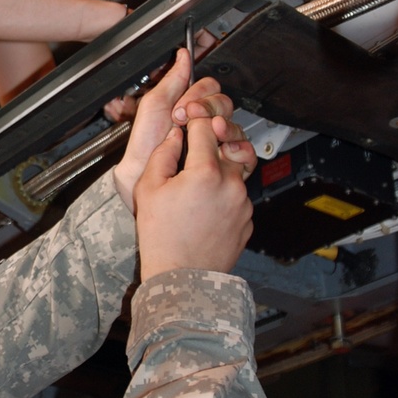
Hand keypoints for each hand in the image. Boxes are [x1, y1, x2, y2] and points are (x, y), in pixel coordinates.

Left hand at [111, 48, 255, 211]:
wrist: (145, 186)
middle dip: (209, 108)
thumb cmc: (143, 153)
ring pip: (236, 125)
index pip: (208, 89)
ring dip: (225, 127)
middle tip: (191, 119)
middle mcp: (203, 126)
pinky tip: (226, 150)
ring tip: (210, 135)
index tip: (184, 106)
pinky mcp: (226, 166)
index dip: (198, 93)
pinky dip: (240, 148)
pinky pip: (245, 152)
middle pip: (224, 104)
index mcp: (187, 109)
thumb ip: (170, 81)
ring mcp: (215, 145)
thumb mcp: (152, 110)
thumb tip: (182, 55)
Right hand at [135, 116, 254, 280]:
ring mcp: (244, 203)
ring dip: (219, 171)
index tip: (188, 120)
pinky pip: (239, 196)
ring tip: (197, 187)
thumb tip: (176, 137)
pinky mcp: (248, 219)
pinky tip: (206, 207)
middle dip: (211, 143)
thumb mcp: (148, 189)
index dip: (194, 119)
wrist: (183, 278)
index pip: (205, 127)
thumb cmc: (162, 237)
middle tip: (195, 150)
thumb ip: (164, 154)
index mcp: (206, 172)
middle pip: (227, 145)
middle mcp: (231, 184)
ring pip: (235, 171)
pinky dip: (225, 194)